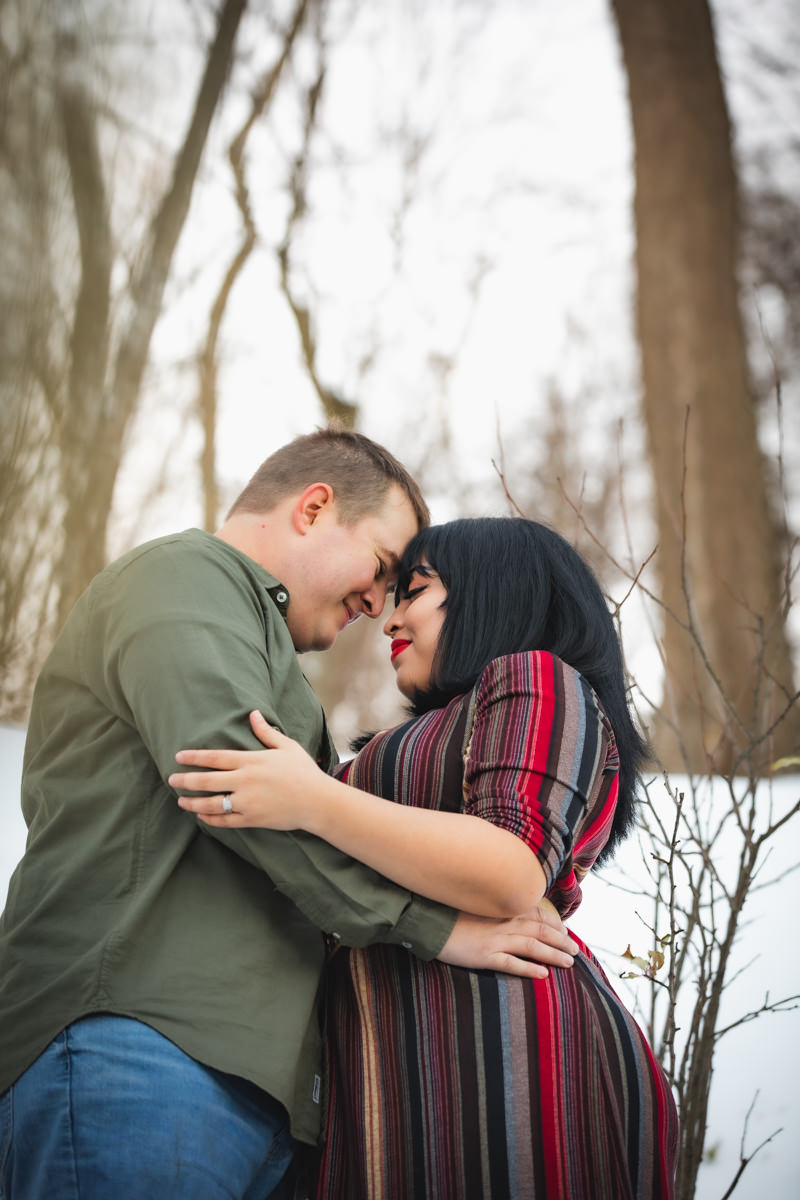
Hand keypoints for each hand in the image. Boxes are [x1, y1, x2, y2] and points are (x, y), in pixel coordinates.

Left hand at [169, 710, 323, 828]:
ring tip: (181, 801)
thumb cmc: (303, 771)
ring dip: (193, 803)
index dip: (194, 757)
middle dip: (186, 780)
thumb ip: (266, 732)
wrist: (317, 801)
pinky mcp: (252, 819)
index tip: (178, 757)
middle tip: (171, 779)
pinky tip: (201, 816)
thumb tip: (253, 714)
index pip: (215, 758)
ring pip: (211, 803)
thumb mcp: (286, 747)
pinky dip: (210, 819)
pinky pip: (225, 821)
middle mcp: (245, 781)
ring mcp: (247, 802)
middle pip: (207, 781)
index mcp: (251, 761)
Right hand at [437, 900, 577, 978]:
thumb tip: (511, 913)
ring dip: (553, 954)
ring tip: (569, 963)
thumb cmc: (450, 913)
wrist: (428, 922)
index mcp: (501, 909)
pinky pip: (512, 963)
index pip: (535, 914)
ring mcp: (495, 940)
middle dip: (561, 940)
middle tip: (576, 950)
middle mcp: (502, 923)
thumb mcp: (476, 905)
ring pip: (532, 946)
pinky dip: (529, 969)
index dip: (553, 923)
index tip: (565, 931)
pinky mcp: (485, 956)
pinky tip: (543, 975)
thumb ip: (495, 908)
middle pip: (540, 931)